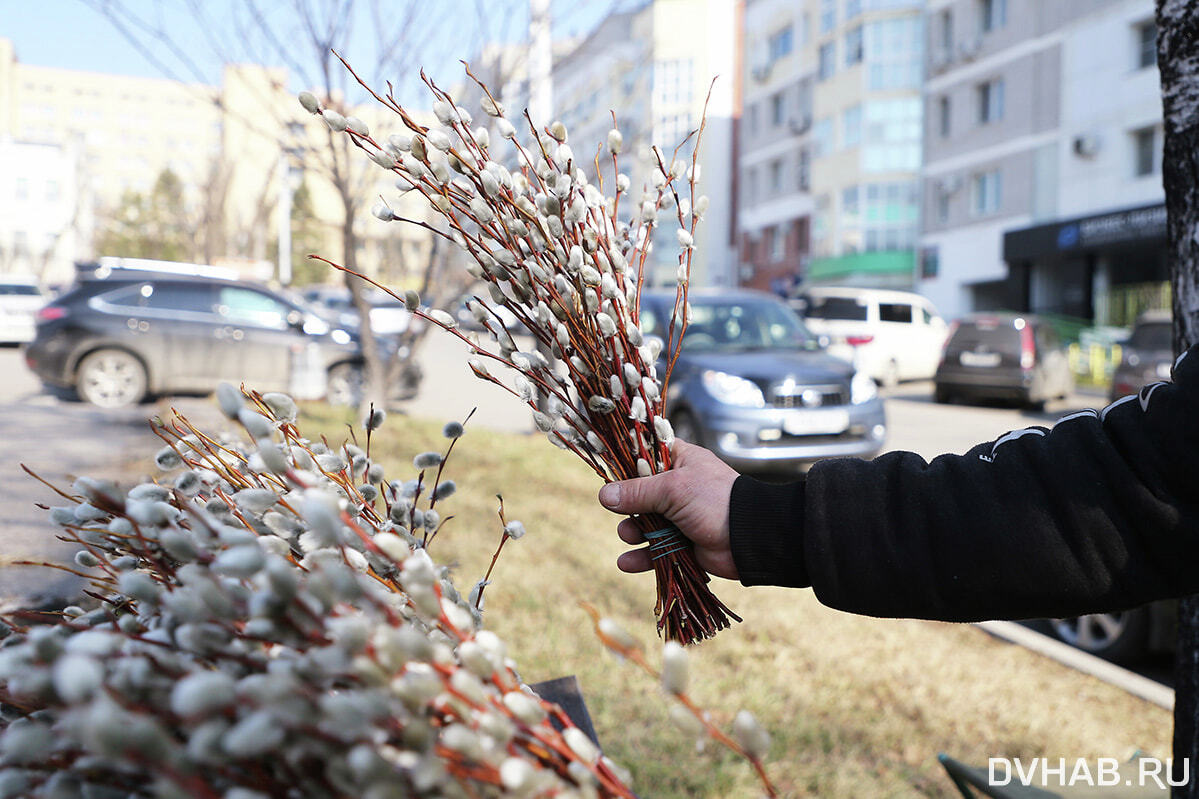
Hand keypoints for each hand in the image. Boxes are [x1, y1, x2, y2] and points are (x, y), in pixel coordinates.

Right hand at [597, 440, 739, 580]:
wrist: (749, 539)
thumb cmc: (715, 501)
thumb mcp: (673, 489)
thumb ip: (637, 492)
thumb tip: (604, 496)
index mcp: (680, 461)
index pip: (646, 456)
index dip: (627, 465)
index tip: (609, 474)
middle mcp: (678, 486)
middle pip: (639, 493)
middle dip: (626, 505)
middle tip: (620, 511)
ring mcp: (679, 516)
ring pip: (644, 523)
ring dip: (632, 531)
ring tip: (630, 536)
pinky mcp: (682, 542)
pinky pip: (654, 549)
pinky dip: (641, 557)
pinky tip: (626, 563)